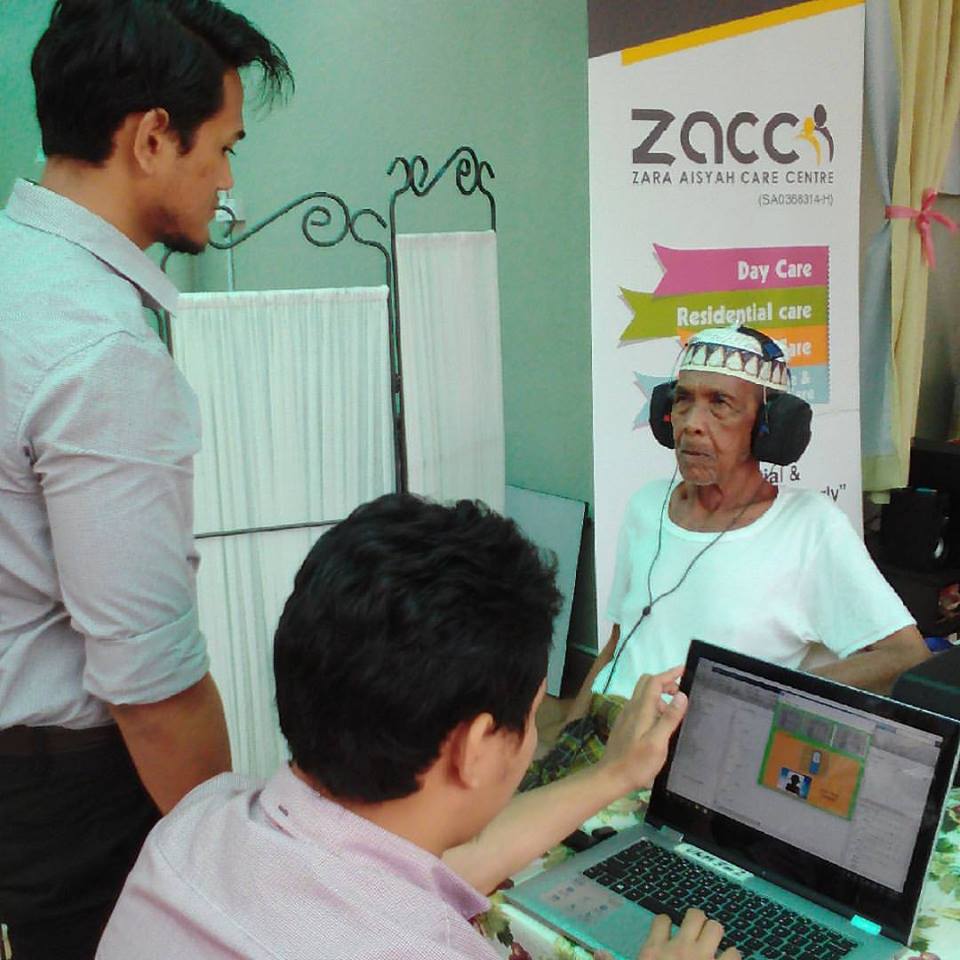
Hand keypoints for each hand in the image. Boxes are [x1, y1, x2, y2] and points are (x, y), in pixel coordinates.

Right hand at [596, 910, 740, 959]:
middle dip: (696, 922)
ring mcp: (704, 958)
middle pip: (694, 915)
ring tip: (712, 947)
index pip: (662, 920)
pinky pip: (734, 952)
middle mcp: (680, 948)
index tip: (668, 933)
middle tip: (695, 935)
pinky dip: (732, 957)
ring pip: (716, 927)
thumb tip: (596, 953)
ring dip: (715, 937)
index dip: (666, 925)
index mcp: (655, 952)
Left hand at [597, 667, 686, 792]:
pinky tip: (662, 724)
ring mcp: (627, 715)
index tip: (684, 670)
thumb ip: (669, 718)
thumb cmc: (636, 763)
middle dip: (665, 682)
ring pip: (644, 695)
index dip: (670, 673)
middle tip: (681, 694)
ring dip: (660, 697)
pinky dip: (654, 707)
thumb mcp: (658, 742)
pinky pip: (641, 706)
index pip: (654, 681)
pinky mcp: (625, 724)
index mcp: (641, 709)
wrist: (611, 777)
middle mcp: (632, 707)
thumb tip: (681, 695)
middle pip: (647, 683)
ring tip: (675, 715)